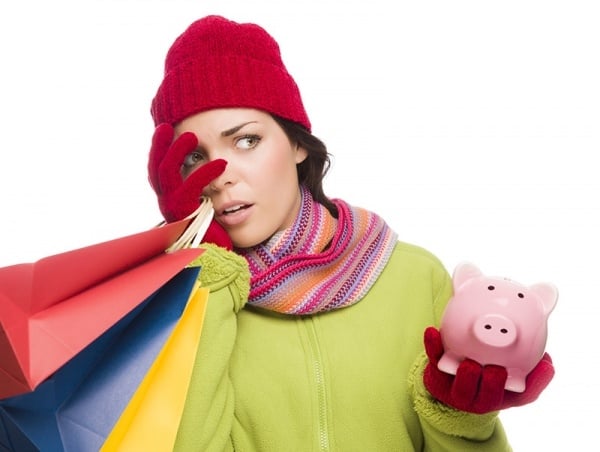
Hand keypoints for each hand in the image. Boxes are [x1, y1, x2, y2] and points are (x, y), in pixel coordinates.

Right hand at [148, 123, 232, 249]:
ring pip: (166, 176)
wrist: (221, 252)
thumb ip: (203, 180)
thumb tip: (210, 155)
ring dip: (176, 153)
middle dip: (158, 146)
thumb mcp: (208, 197)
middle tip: (165, 126)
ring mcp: (174, 210)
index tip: (165, 127)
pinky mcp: (186, 216)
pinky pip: (190, 189)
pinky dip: (205, 174)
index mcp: (171, 196)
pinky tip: (222, 164)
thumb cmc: (218, 225)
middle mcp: (167, 203)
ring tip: (191, 136)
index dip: (158, 148)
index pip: (158, 169)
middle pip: (155, 170)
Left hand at [422, 326, 553, 413]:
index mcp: (505, 392)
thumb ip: (522, 330)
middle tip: (497, 370)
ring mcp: (457, 390)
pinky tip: (432, 331)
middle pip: (491, 398)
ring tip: (470, 364)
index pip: (526, 393)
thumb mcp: (506, 350)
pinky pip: (434, 361)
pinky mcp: (436, 376)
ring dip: (467, 377)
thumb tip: (548, 292)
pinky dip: (433, 347)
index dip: (537, 382)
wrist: (448, 375)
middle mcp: (482, 396)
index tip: (546, 364)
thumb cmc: (486, 360)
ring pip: (462, 390)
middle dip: (495, 387)